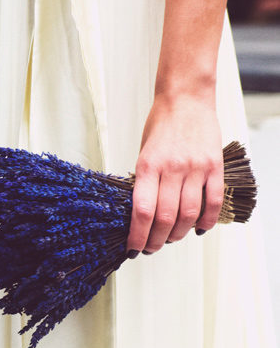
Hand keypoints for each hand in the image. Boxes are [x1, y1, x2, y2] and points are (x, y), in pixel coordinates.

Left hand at [127, 90, 223, 255]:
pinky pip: (213, 201)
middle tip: (151, 248)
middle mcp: (172, 169)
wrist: (186, 99)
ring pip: (188, 214)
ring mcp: (195, 168)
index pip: (142, 211)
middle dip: (156, 240)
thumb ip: (145, 180)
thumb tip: (141, 212)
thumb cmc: (161, 125)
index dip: (137, 235)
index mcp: (148, 166)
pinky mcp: (214, 166)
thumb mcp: (143, 152)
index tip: (133, 248)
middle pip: (165, 217)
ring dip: (178, 233)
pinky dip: (206, 221)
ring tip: (170, 239)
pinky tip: (198, 229)